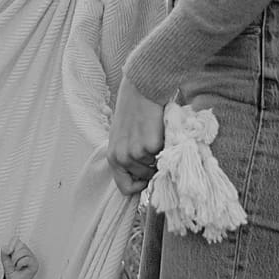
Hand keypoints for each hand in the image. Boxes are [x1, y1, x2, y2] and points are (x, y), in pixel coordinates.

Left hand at [0, 237, 37, 278]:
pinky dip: (20, 263)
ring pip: (23, 251)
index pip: (16, 239)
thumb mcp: (5, 261)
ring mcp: (31, 256)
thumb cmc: (12, 272)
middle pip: (20, 244)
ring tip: (15, 266)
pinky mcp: (34, 263)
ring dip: (16, 260)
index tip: (8, 251)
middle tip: (12, 262)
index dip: (12, 243)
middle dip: (13, 254)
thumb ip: (4, 253)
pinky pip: (27, 259)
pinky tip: (19, 268)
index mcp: (19, 248)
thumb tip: (5, 247)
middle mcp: (26, 251)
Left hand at [108, 71, 166, 197]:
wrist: (141, 90)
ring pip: (156, 167)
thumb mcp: (122, 138)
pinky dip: (166, 146)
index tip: (147, 175)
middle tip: (154, 147)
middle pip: (144, 178)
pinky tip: (159, 130)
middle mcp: (122, 157)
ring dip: (159, 156)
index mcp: (113, 157)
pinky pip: (164, 155)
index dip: (139, 185)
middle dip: (152, 166)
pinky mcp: (150, 145)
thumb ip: (128, 157)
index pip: (124, 188)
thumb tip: (143, 177)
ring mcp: (136, 153)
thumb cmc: (133, 112)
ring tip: (155, 136)